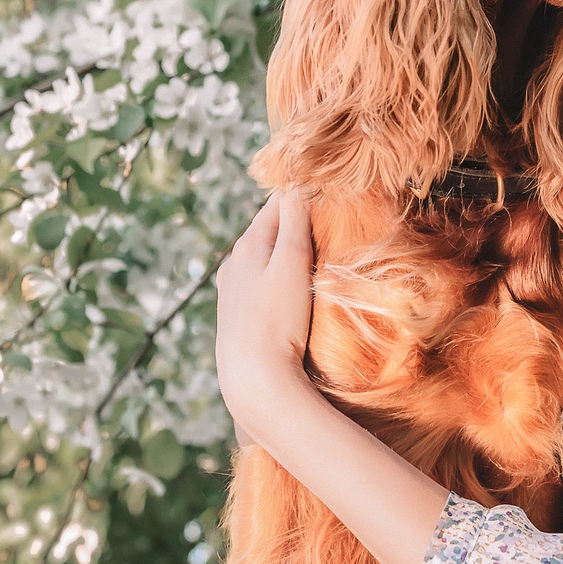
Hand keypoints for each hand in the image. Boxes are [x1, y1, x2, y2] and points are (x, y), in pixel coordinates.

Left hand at [213, 188, 317, 438]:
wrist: (252, 379)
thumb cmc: (277, 319)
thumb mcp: (292, 262)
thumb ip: (294, 221)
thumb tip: (297, 184)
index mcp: (248, 242)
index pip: (278, 202)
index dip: (304, 195)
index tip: (331, 195)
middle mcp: (234, 261)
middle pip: (268, 228)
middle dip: (294, 221)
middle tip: (327, 219)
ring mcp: (232, 290)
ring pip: (263, 257)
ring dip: (285, 251)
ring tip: (312, 253)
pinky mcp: (235, 316)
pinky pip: (258, 283)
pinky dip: (275, 276)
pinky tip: (287, 290)